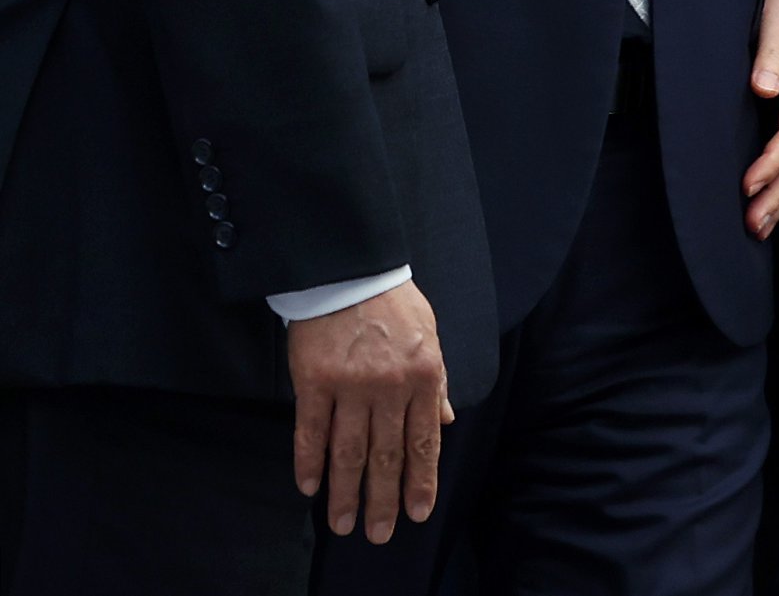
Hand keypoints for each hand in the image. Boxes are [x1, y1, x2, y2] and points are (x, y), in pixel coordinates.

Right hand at [289, 282, 452, 545]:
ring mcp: (350, 385)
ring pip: (348, 452)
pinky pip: (311, 430)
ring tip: (343, 523)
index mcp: (423, 375)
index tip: (417, 513)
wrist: (351, 267)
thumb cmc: (393, 300)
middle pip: (386, 455)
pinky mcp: (314, 379)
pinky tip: (310, 486)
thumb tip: (446, 421)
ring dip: (345, 492)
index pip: (424, 442)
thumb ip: (436, 381)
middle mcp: (389, 386)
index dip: (421, 482)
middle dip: (383, 500)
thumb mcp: (429, 334)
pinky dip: (309, 461)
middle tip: (379, 534)